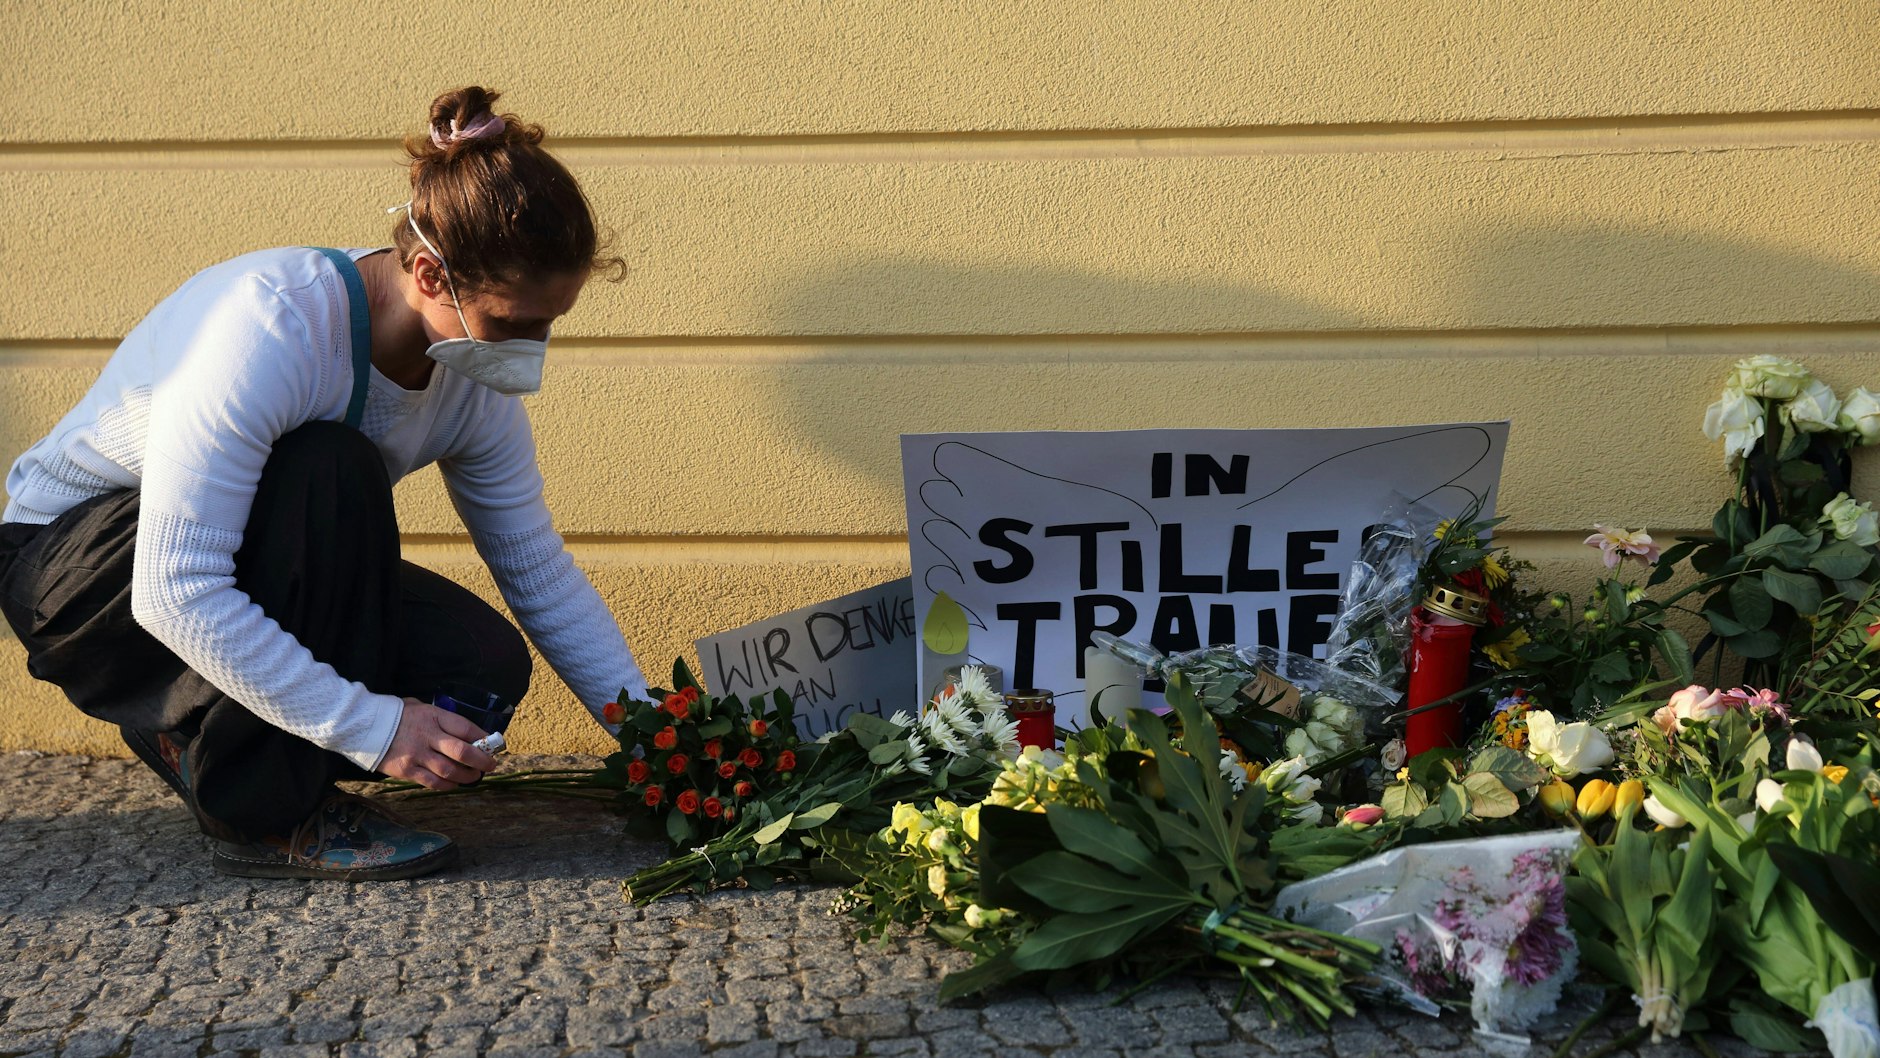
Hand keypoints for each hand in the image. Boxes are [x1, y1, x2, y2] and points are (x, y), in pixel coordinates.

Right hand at [381, 698, 498, 789]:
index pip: (466, 728)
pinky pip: (432, 782)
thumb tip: (464, 731)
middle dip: (482, 761)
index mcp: (433, 717)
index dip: (483, 738)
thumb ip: (439, 718)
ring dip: (467, 776)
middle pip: (463, 752)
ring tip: (474, 776)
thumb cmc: (396, 714)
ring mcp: (416, 755)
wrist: (363, 725)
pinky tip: (454, 783)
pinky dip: (448, 785)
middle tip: (490, 765)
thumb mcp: (419, 706)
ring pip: (450, 771)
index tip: (493, 744)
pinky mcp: (406, 770)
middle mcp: (427, 736)